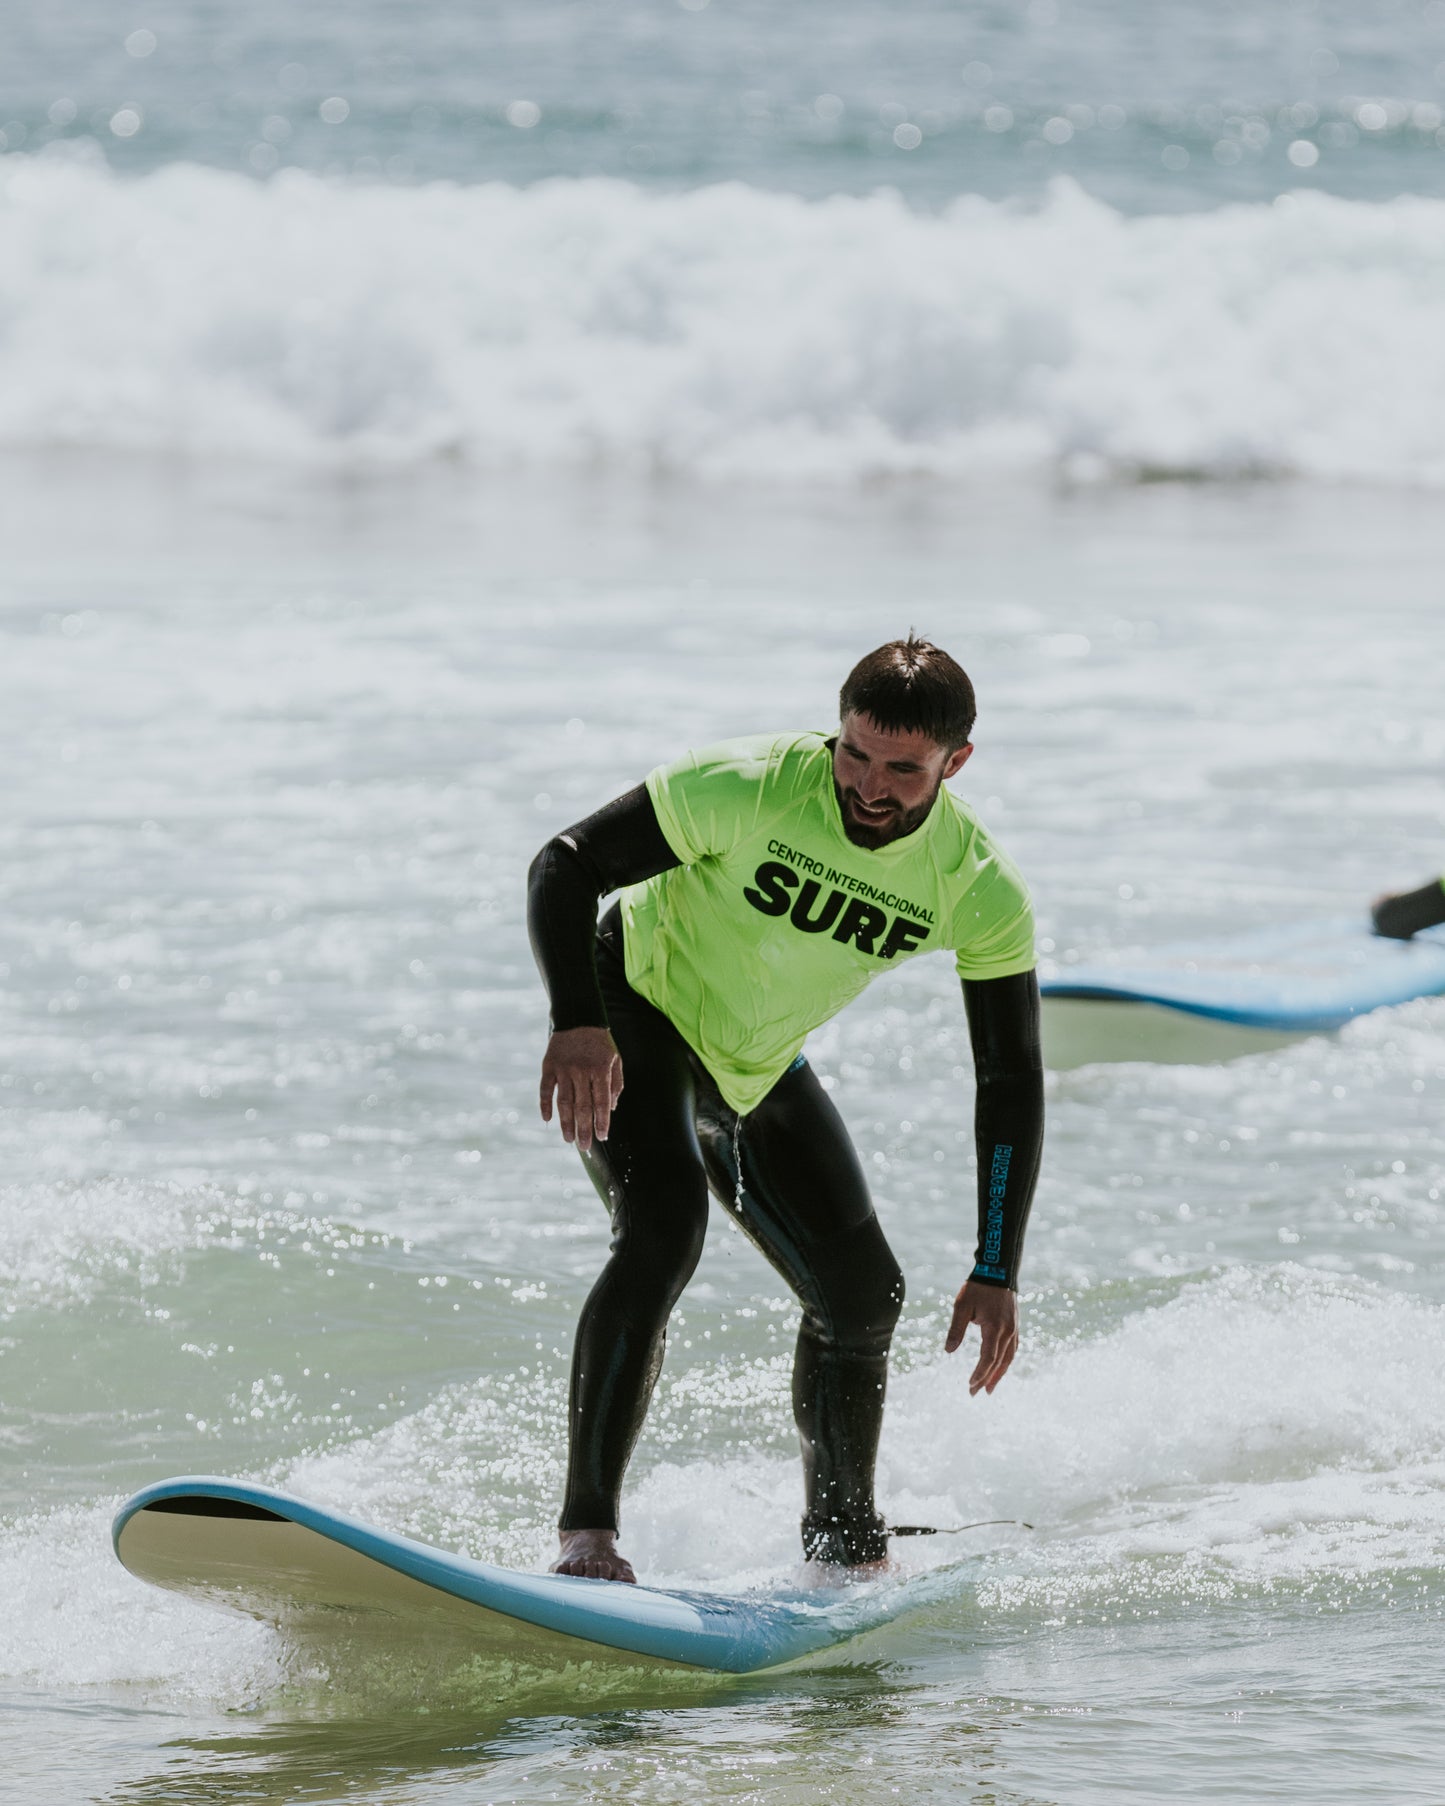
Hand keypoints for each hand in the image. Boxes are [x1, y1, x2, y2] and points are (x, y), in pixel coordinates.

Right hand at [539, 1026, 622, 1151]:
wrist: (578, 1018)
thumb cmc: (601, 1043)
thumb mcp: (615, 1059)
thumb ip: (616, 1084)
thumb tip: (612, 1109)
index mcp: (600, 1070)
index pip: (602, 1102)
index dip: (602, 1121)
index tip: (602, 1137)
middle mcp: (581, 1071)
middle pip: (582, 1106)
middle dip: (584, 1129)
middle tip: (584, 1147)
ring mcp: (563, 1069)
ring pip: (564, 1102)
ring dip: (565, 1122)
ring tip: (568, 1139)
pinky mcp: (549, 1066)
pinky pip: (545, 1089)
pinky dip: (545, 1105)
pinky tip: (547, 1119)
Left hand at [944, 1278, 1018, 1395]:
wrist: (998, 1270)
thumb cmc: (978, 1288)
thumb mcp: (962, 1306)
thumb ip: (956, 1329)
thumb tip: (948, 1351)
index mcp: (994, 1328)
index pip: (988, 1358)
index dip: (979, 1374)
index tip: (970, 1386)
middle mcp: (1008, 1331)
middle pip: (999, 1362)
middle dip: (987, 1379)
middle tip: (975, 1393)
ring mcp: (1014, 1328)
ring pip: (1009, 1358)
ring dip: (999, 1374)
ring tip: (990, 1388)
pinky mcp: (1015, 1325)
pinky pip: (1013, 1349)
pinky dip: (1006, 1362)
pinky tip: (1000, 1367)